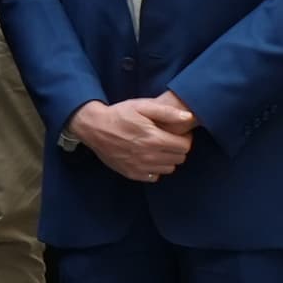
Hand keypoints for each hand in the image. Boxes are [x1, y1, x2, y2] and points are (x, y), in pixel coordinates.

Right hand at [69, 98, 194, 184]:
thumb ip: (167, 112)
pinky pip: (154, 177)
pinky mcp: (132, 173)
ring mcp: (140, 167)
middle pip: (179, 159)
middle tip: (169, 139)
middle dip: (178, 148)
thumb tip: (188, 117)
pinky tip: (149, 158)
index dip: (185, 138)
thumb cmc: (119, 114)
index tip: (179, 133)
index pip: (185, 146)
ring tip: (159, 148)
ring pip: (169, 169)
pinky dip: (155, 169)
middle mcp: (149, 156)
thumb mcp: (142, 106)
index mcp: (154, 138)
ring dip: (168, 159)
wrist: (94, 128)